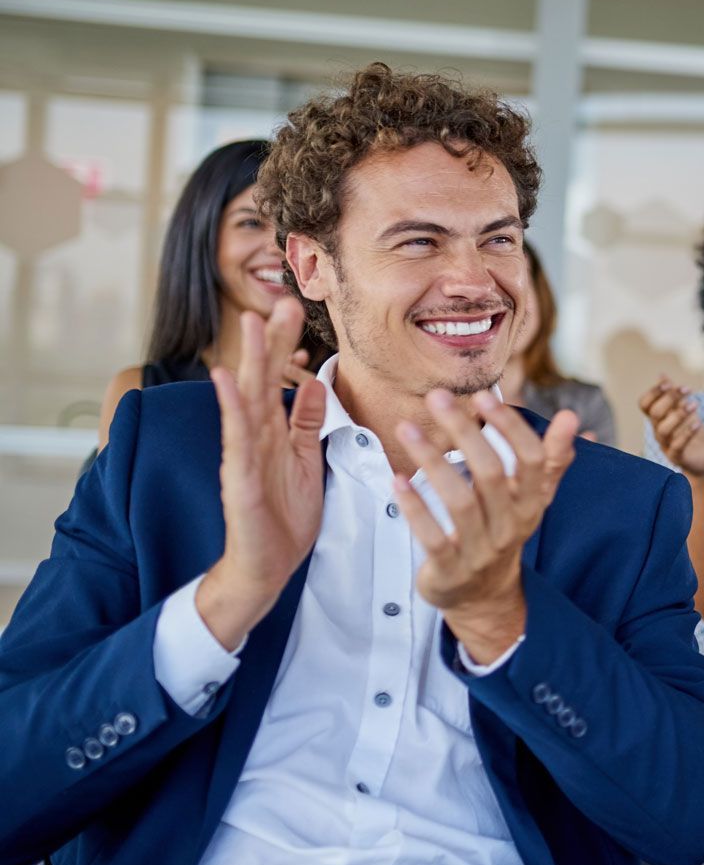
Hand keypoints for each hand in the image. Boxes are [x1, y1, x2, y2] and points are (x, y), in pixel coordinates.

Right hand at [199, 299, 327, 649]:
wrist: (267, 565)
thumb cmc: (285, 516)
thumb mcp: (307, 460)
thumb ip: (307, 423)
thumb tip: (315, 383)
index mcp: (274, 432)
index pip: (280, 378)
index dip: (287, 344)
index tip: (296, 306)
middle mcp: (256, 436)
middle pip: (263, 379)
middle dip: (272, 340)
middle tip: (281, 299)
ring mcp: (244, 454)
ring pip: (247, 399)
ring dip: (251, 359)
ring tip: (252, 322)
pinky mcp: (239, 477)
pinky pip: (237, 437)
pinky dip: (232, 407)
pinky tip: (226, 379)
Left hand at [392, 390, 579, 664]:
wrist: (484, 595)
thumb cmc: (504, 529)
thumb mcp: (532, 498)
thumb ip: (552, 458)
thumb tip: (575, 418)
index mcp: (532, 504)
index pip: (532, 460)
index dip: (511, 428)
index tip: (485, 397)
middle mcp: (511, 526)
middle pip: (492, 474)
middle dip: (464, 432)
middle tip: (438, 397)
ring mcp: (481, 550)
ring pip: (460, 502)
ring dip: (432, 462)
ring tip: (406, 430)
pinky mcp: (450, 569)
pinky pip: (432, 537)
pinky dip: (415, 507)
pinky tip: (398, 479)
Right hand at [640, 377, 703, 476]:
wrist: (701, 460)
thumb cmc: (690, 433)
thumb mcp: (682, 410)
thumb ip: (673, 395)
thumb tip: (662, 375)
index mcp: (657, 419)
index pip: (644, 404)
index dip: (653, 393)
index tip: (669, 384)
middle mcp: (658, 431)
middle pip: (654, 414)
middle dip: (669, 399)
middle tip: (687, 390)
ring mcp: (666, 445)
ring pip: (664, 429)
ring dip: (679, 414)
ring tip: (694, 404)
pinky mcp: (677, 457)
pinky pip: (677, 445)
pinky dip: (687, 433)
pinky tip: (698, 422)